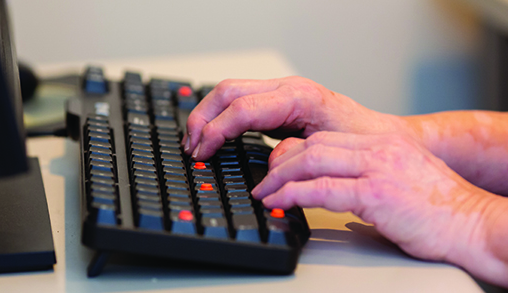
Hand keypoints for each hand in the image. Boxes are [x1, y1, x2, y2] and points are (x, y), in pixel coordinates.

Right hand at [183, 77, 398, 160]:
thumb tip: (264, 169)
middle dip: (203, 118)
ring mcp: (282, 93)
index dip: (216, 130)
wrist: (385, 136)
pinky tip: (215, 135)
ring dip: (208, 115)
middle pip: (228, 91)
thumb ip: (292, 157)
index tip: (201, 152)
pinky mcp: (279, 104)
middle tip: (191, 146)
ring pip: (230, 92)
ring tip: (195, 141)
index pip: (242, 107)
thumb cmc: (364, 142)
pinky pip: (240, 102)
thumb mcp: (328, 151)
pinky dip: (221, 117)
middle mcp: (287, 89)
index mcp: (298, 97)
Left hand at [252, 131, 507, 281]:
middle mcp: (378, 149)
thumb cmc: (441, 210)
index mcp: (383, 144)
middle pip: (312, 146)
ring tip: (265, 194)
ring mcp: (378, 168)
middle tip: (264, 181)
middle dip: (281, 164)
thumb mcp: (400, 179)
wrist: (474, 224)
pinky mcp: (377, 193)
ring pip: (312, 161)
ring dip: (281, 178)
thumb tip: (332, 191)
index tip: (278, 169)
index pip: (324, 139)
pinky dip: (295, 194)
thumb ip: (367, 176)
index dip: (293, 153)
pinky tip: (282, 202)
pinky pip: (323, 189)